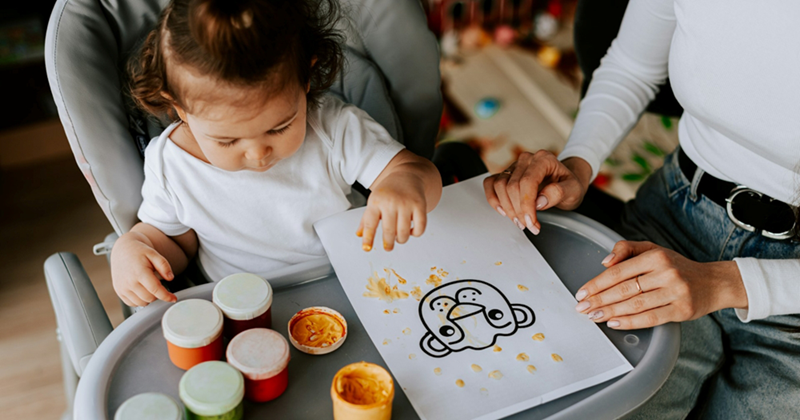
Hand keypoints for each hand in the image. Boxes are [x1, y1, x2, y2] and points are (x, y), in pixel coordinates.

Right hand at [110, 231, 177, 306]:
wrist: (122, 250)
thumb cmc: (139, 252)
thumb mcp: (154, 254)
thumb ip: (164, 265)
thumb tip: (170, 278)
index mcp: (139, 272)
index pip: (155, 289)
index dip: (166, 296)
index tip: (173, 298)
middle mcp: (129, 282)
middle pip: (150, 298)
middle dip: (158, 294)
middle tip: (158, 285)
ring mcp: (122, 288)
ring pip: (142, 303)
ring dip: (149, 298)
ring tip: (149, 286)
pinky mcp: (119, 291)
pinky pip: (132, 303)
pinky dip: (140, 300)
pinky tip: (142, 291)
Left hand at [357, 172, 427, 251]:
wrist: (407, 174)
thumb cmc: (389, 190)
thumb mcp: (374, 201)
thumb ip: (366, 219)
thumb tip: (359, 234)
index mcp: (376, 202)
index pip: (370, 223)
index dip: (368, 238)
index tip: (366, 248)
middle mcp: (390, 202)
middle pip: (388, 231)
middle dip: (388, 243)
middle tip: (388, 247)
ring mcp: (406, 204)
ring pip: (404, 232)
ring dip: (401, 239)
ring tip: (399, 238)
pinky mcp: (419, 205)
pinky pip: (419, 227)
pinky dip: (415, 233)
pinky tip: (411, 231)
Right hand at [484, 151, 590, 233]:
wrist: (565, 181)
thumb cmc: (569, 184)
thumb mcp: (574, 190)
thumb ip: (559, 193)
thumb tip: (539, 201)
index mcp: (543, 159)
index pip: (527, 181)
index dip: (526, 205)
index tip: (531, 222)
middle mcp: (526, 160)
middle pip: (512, 186)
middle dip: (519, 211)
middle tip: (529, 225)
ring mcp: (514, 166)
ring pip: (499, 186)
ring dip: (507, 208)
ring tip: (520, 221)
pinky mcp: (506, 174)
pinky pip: (490, 183)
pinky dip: (493, 198)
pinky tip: (503, 211)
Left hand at [574, 241, 747, 329]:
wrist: (713, 282)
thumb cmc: (676, 266)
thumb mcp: (653, 249)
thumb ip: (627, 249)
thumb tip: (605, 262)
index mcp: (656, 256)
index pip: (619, 271)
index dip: (597, 283)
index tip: (582, 292)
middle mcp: (666, 273)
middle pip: (624, 289)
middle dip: (599, 300)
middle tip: (582, 308)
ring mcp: (675, 292)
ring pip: (635, 305)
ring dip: (610, 312)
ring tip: (594, 316)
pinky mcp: (681, 310)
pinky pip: (650, 318)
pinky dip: (630, 322)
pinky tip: (614, 323)